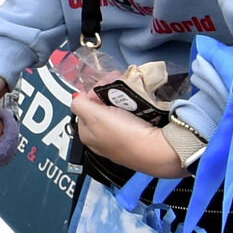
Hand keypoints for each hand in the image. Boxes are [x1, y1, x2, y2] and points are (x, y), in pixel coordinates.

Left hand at [69, 89, 187, 178]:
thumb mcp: (94, 115)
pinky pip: (130, 118)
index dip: (93, 92)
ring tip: (128, 92)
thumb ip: (80, 104)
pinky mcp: (136, 139)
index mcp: (86, 135)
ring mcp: (119, 140)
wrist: (156, 150)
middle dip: (107, 94)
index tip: (104, 82)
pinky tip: (136, 104)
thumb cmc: (124, 135)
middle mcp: (100, 140)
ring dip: (120, 100)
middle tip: (118, 84)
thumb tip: (76, 97)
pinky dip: (132, 109)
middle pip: (100, 109)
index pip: (84, 106)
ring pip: (115, 113)